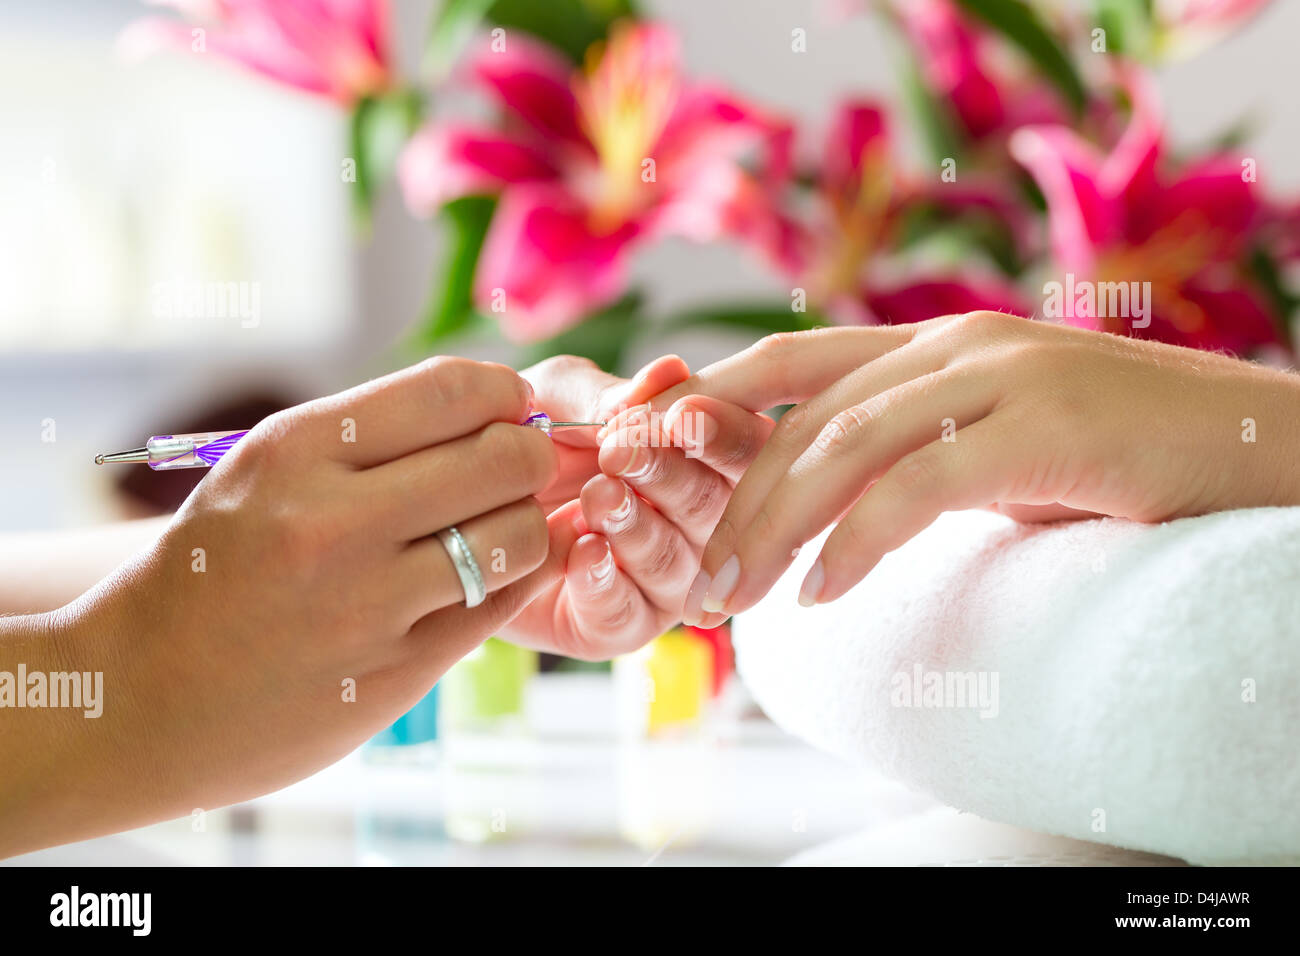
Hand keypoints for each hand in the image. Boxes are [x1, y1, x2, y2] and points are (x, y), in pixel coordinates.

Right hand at [4, 357, 559, 854]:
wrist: (133, 698)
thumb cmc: (212, 571)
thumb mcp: (263, 473)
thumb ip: (369, 437)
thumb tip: (495, 405)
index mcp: (296, 452)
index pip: (454, 390)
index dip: (505, 395)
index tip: (508, 409)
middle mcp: (332, 523)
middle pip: (503, 459)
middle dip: (530, 455)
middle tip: (519, 468)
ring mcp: (366, 605)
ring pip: (518, 536)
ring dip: (525, 526)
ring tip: (497, 530)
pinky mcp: (394, 674)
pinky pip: (498, 607)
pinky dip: (508, 584)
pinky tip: (482, 580)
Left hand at [508, 355, 772, 657]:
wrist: (456, 506)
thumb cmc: (523, 438)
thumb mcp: (554, 398)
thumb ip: (606, 393)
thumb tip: (669, 371)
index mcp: (701, 458)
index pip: (741, 447)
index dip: (720, 434)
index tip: (680, 417)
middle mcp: (697, 523)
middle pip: (714, 506)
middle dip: (668, 476)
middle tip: (618, 452)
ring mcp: (664, 580)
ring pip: (676, 562)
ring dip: (636, 527)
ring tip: (594, 498)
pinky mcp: (620, 626)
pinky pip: (629, 613)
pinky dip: (605, 581)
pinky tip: (580, 551)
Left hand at [684, 313, 1299, 623]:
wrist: (1253, 446)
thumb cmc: (1117, 456)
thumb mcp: (996, 445)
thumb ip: (919, 454)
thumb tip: (835, 508)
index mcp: (935, 344)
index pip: (794, 360)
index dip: (713, 396)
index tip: (652, 450)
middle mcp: (954, 344)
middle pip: (807, 415)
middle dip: (737, 496)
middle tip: (698, 575)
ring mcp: (999, 374)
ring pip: (846, 446)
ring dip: (776, 526)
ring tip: (734, 594)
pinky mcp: (1041, 424)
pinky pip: (918, 487)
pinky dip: (858, 543)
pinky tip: (823, 593)